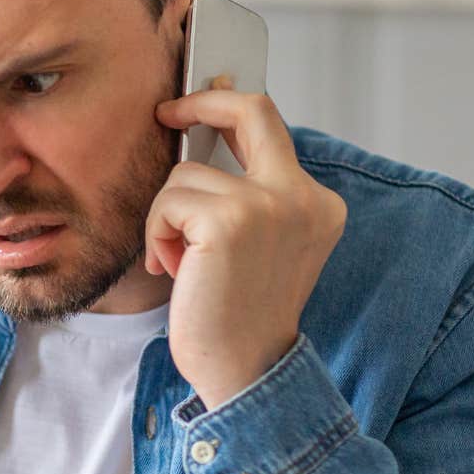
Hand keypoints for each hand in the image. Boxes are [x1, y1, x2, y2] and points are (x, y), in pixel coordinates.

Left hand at [146, 76, 346, 409]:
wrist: (245, 372)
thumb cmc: (239, 316)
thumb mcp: (258, 246)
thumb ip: (246, 195)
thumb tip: (202, 138)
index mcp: (317, 204)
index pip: (272, 129)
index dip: (229, 107)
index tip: (198, 101)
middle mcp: (303, 197)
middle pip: (250, 110)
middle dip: (200, 102)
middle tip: (167, 113)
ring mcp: (269, 205)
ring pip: (185, 174)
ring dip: (166, 218)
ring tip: (180, 263)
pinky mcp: (229, 220)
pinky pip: (167, 202)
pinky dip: (156, 234)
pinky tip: (173, 270)